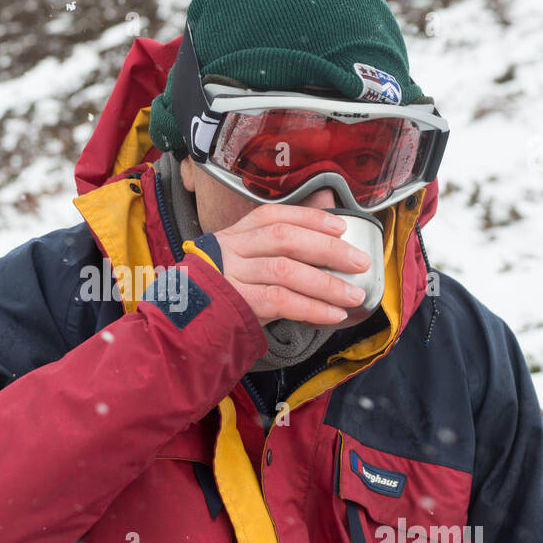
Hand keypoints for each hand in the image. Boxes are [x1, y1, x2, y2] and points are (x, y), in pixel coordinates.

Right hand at [211, 205, 370, 325]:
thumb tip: (324, 230)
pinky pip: (280, 301)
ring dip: (326, 283)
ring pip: (286, 270)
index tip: (340, 226)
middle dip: (328, 248)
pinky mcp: (235, 303)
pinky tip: (332, 315)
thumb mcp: (241, 266)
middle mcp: (230, 249)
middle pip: (285, 238)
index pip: (274, 216)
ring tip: (353, 295)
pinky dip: (311, 308)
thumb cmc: (221, 296)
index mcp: (233, 235)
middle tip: (360, 261)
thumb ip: (275, 252)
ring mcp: (230, 275)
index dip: (309, 218)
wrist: (182, 326)